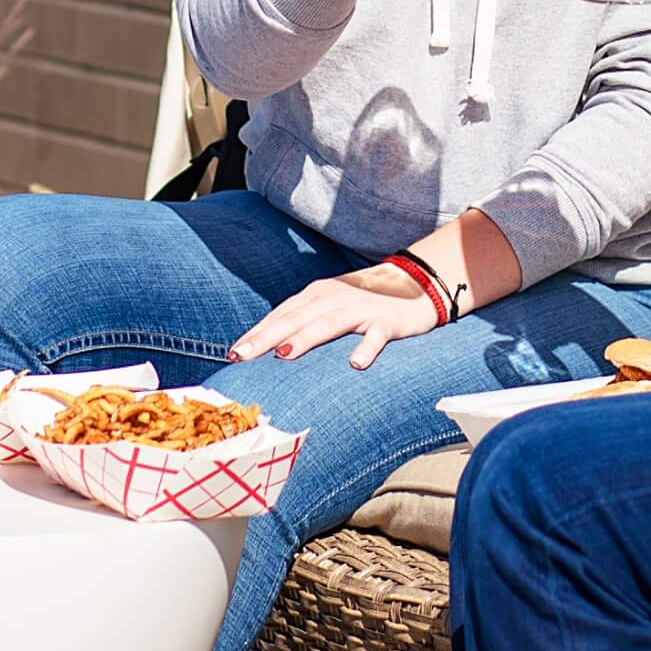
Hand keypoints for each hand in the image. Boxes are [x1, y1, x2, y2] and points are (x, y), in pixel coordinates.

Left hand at [228, 265, 442, 370]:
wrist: (417, 286)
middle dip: (267, 336)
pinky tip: (356, 364)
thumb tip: (267, 349)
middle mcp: (335, 298)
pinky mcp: (388, 321)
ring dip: (306, 337)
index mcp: (317, 295)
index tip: (234, 353)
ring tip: (284, 354)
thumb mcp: (330, 306)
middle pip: (296, 318)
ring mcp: (361, 308)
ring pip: (329, 323)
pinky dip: (366, 347)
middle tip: (243, 355)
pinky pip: (377, 335)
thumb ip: (303, 322)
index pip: (281, 314)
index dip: (257, 333)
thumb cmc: (364, 303)